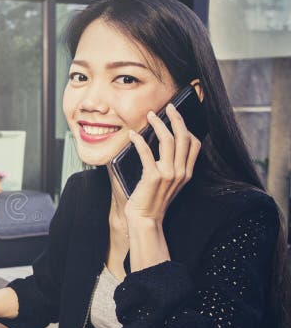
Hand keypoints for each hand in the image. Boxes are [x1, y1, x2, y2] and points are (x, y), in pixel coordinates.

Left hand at [124, 104, 202, 222]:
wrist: (146, 220)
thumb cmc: (152, 200)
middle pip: (184, 137)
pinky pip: (147, 152)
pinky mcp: (153, 177)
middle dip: (177, 119)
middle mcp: (181, 172)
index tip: (177, 117)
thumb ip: (168, 166)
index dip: (187, 128)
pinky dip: (139, 141)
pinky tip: (132, 134)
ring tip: (150, 115)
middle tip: (168, 107)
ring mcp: (169, 174)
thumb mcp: (167, 182)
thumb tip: (160, 144)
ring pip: (168, 141)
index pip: (194, 144)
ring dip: (158, 125)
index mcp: (186, 173)